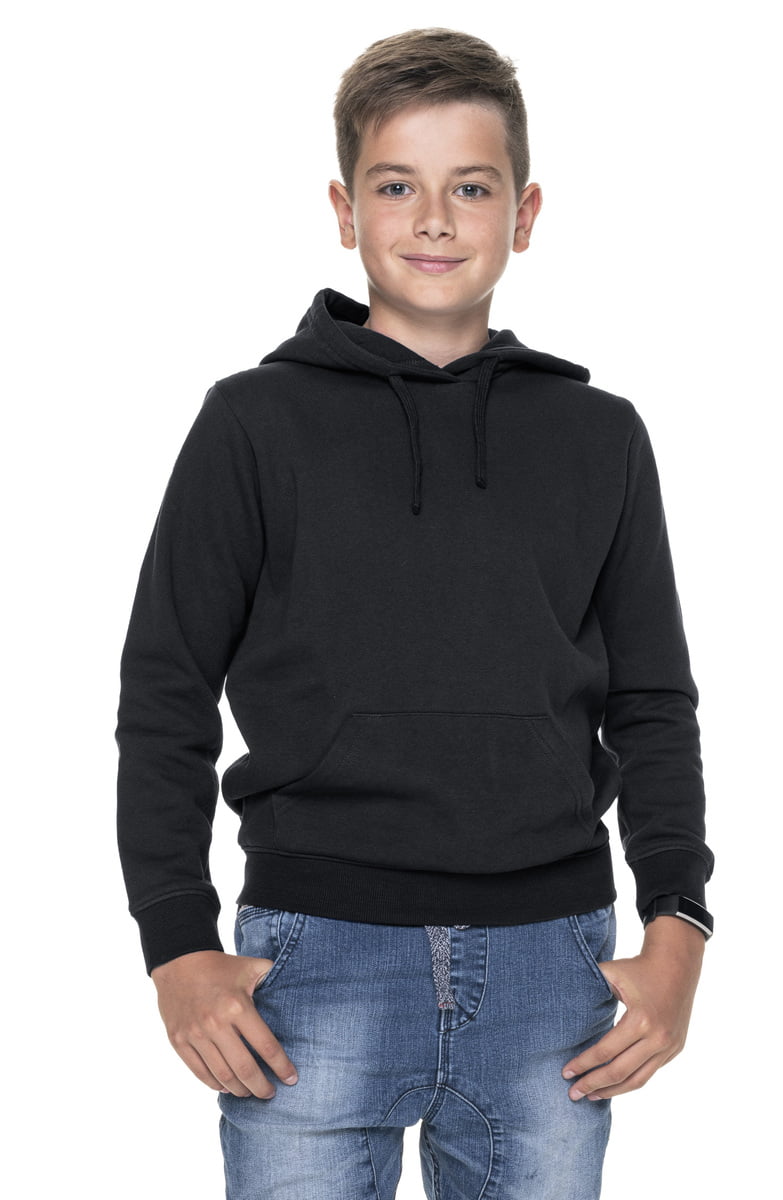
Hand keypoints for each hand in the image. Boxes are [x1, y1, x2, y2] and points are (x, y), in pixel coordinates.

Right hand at [151, 949, 298, 1098]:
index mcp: (237, 1006)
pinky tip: (227, 1086)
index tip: (291, 1079)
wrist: (179, 963)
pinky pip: (200, 1072)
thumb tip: (297, 984)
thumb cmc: (220, 967)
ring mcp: (195, 1035)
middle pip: (245, 1068)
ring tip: (251, 1092)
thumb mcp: (250, 966)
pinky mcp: (179, 1041)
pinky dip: (215, 1084)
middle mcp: (215, 1024)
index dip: (281, 1066)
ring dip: (240, 1090)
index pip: (266, 1046)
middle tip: (271, 1093)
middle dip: (262, 1087)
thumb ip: (273, 975)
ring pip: (222, 1075)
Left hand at [562, 916, 704, 1100]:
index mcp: (640, 1019)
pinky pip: (650, 1072)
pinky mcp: (675, 1049)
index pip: (605, 1051)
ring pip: (637, 1080)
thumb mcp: (611, 972)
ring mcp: (669, 1046)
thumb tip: (558, 1002)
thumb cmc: (638, 968)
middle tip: (573, 1094)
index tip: (565, 1072)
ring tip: (591, 1096)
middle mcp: (658, 1037)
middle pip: (620, 1072)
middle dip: (593, 1084)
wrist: (677, 965)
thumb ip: (588, 987)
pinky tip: (614, 1085)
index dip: (583, 1064)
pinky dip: (630, 1081)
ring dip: (612, 1091)